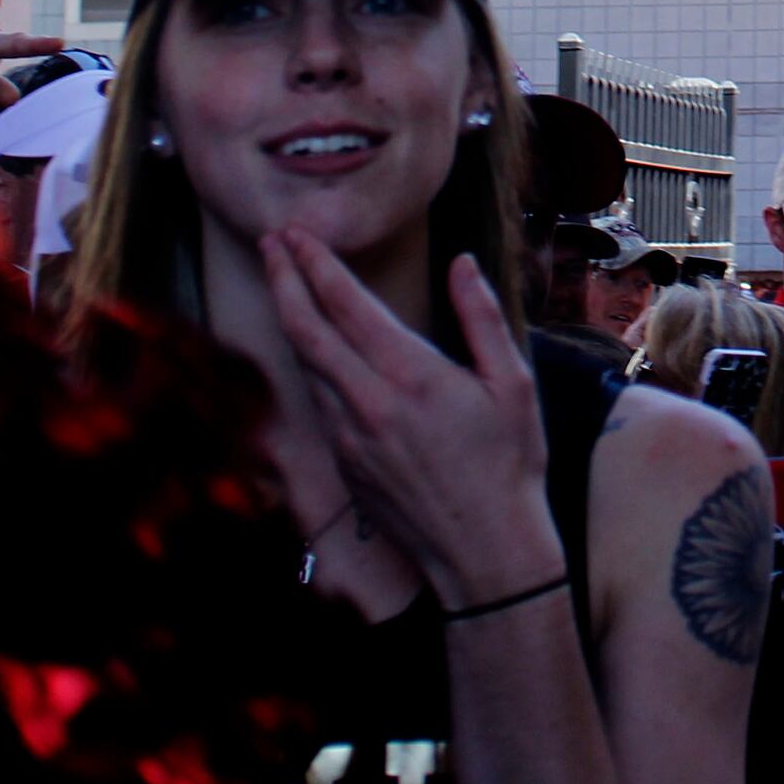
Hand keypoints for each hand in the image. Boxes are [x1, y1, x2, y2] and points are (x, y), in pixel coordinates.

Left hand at [265, 234, 563, 605]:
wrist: (484, 550)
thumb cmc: (509, 464)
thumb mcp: (515, 383)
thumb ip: (482, 317)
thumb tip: (462, 263)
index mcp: (412, 375)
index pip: (347, 305)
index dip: (316, 264)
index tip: (298, 233)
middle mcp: (368, 403)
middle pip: (304, 329)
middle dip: (283, 278)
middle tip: (269, 242)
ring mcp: (349, 436)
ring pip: (304, 365)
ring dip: (289, 318)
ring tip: (283, 283)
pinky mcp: (344, 463)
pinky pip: (318, 400)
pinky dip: (308, 362)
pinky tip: (313, 346)